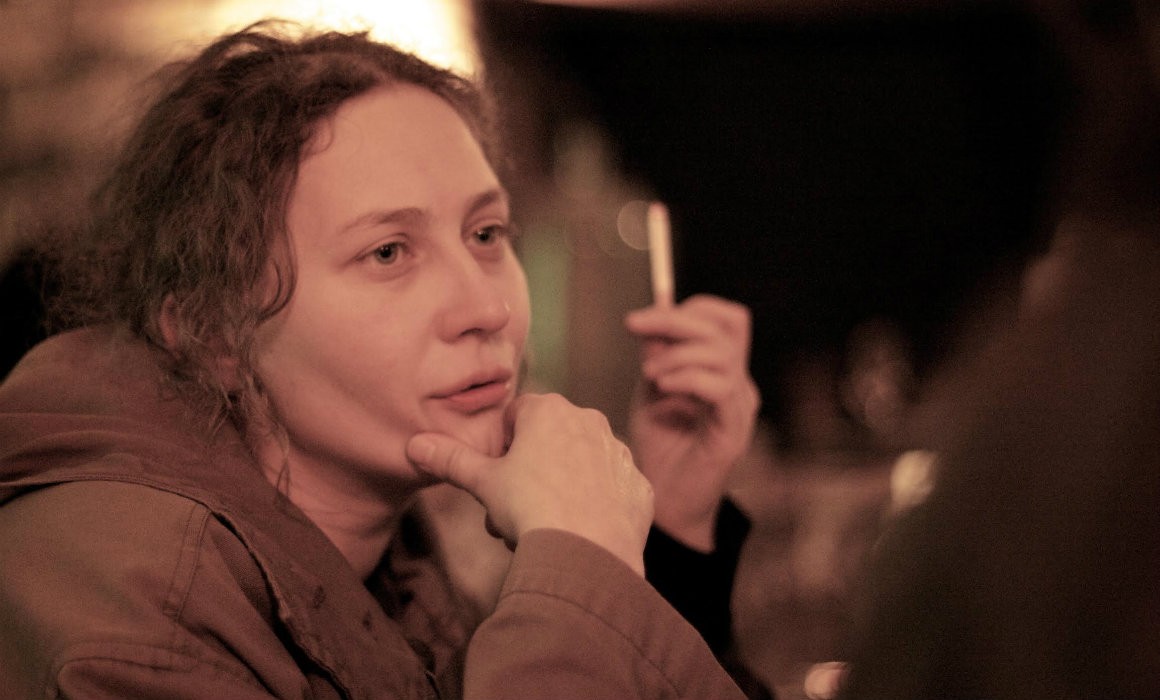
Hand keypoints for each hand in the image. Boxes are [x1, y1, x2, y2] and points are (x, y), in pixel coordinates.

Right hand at [406, 392, 653, 575]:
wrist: (587, 553)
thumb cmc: (531, 507)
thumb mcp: (483, 483)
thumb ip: (451, 460)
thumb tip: (414, 445)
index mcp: (550, 410)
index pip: (517, 416)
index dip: (502, 448)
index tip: (497, 478)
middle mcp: (590, 421)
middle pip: (549, 441)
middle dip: (530, 473)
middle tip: (513, 512)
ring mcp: (619, 454)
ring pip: (581, 466)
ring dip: (562, 488)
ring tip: (544, 528)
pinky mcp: (639, 486)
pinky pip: (612, 491)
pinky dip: (596, 507)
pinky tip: (580, 532)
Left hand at [625, 294, 759, 551]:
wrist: (665, 504)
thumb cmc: (660, 449)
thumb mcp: (653, 390)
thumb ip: (659, 355)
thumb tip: (656, 313)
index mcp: (724, 371)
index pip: (727, 320)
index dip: (689, 308)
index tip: (643, 320)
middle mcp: (739, 385)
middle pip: (723, 328)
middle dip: (673, 319)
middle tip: (634, 325)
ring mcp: (740, 408)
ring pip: (722, 354)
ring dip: (676, 355)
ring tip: (650, 374)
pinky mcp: (733, 431)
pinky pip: (722, 388)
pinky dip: (688, 378)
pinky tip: (662, 386)